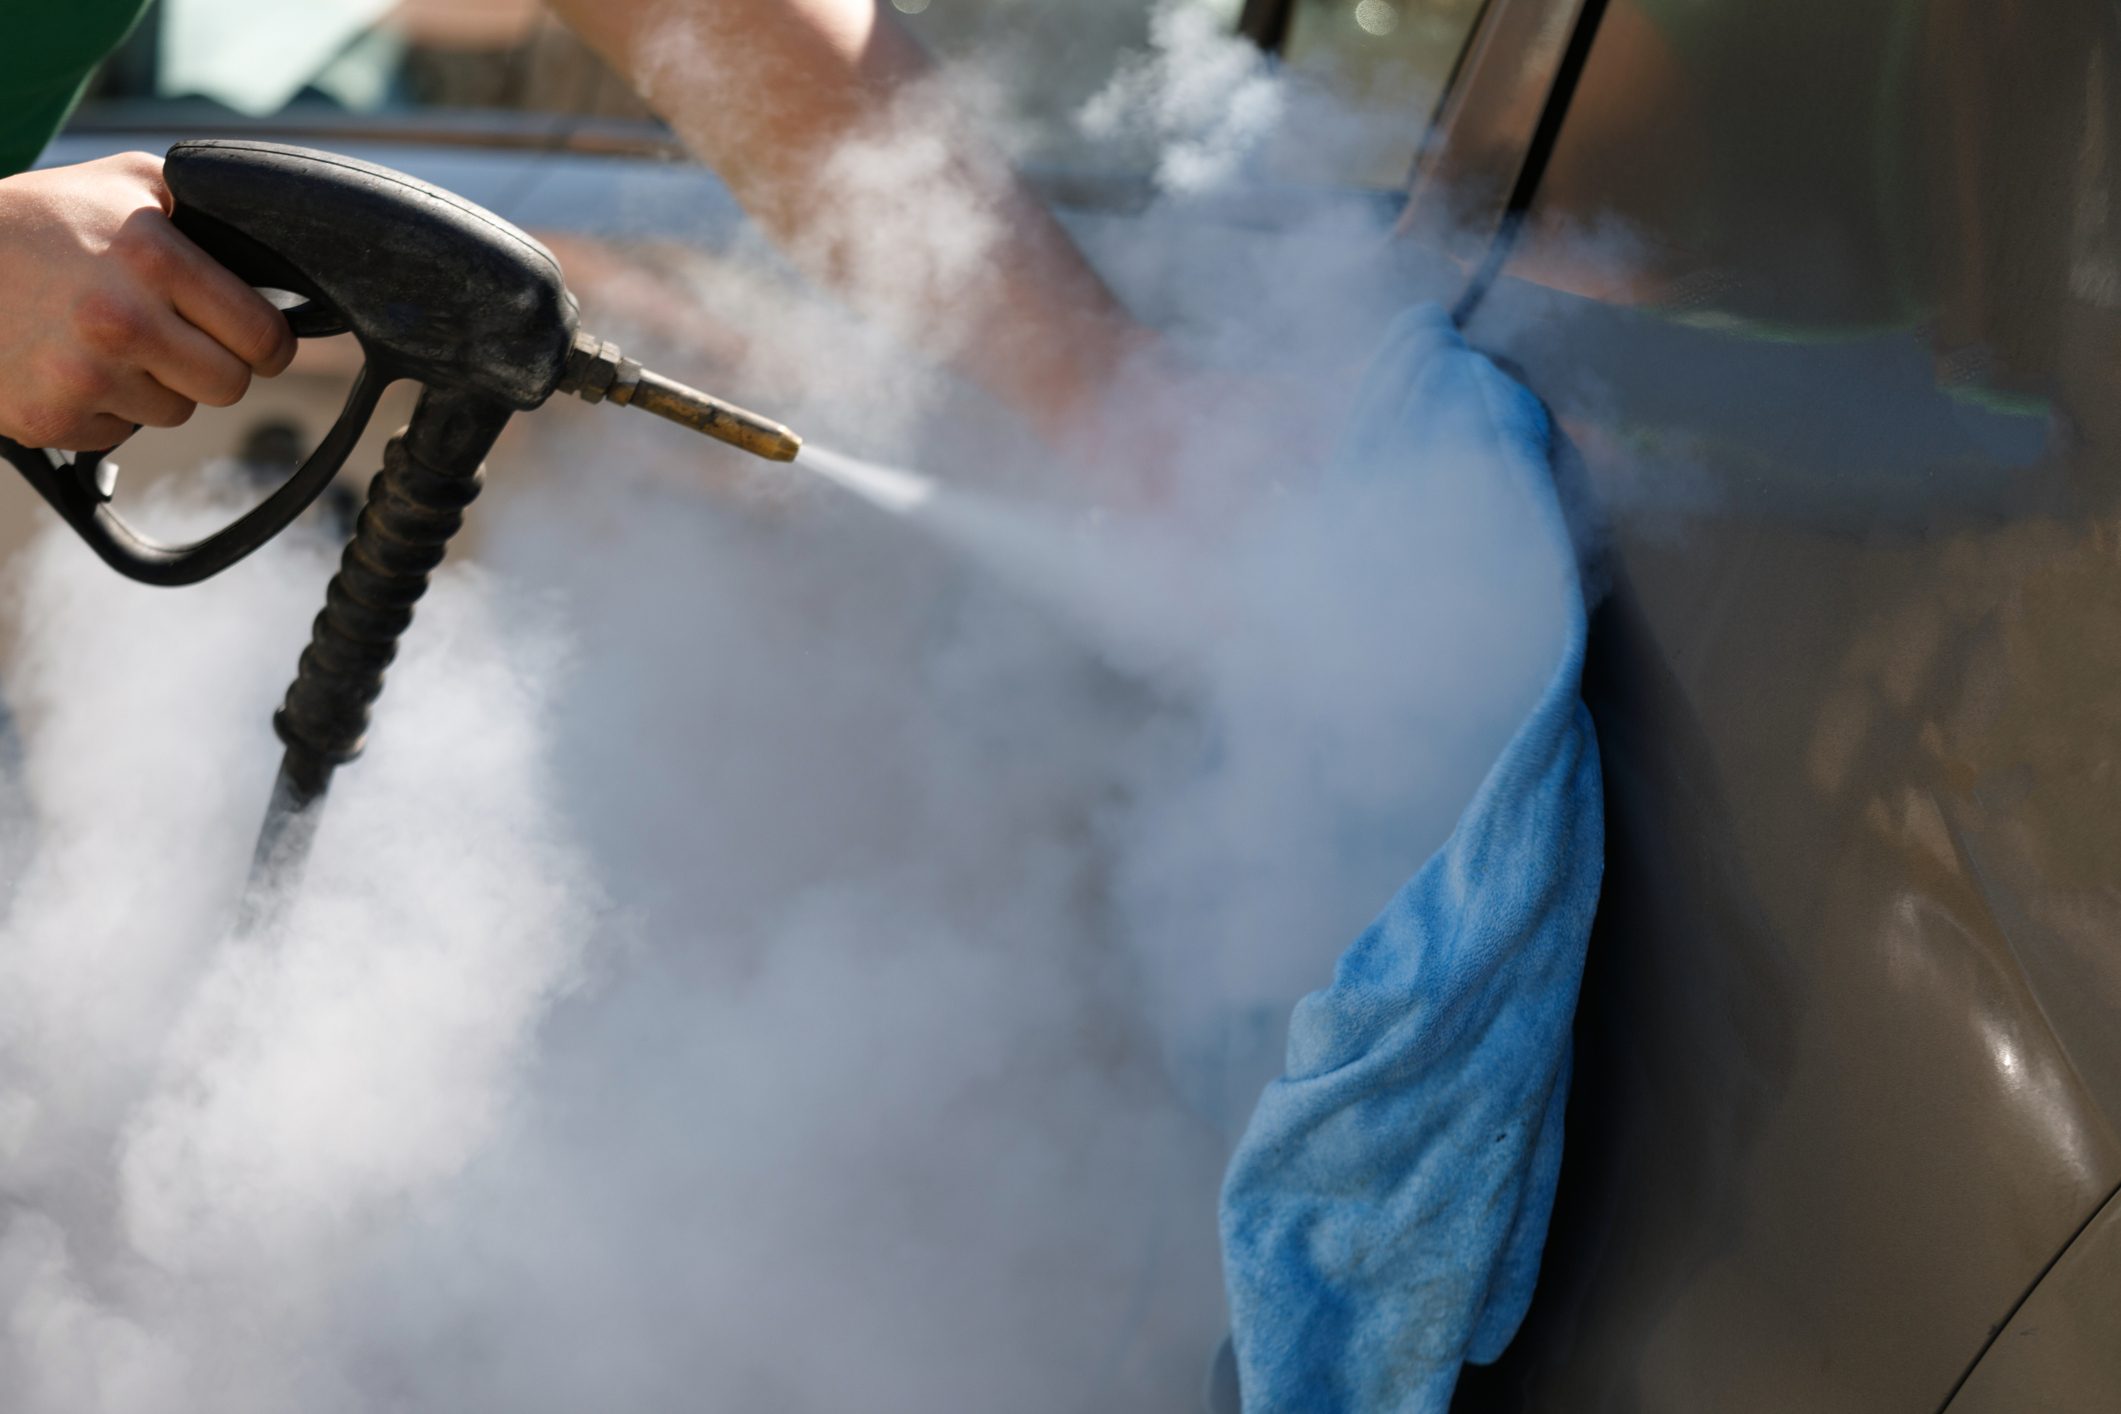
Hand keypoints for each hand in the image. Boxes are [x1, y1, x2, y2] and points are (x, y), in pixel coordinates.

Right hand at [0, 152, 295, 450]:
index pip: (262, 336)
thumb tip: (271, 242)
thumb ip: (199, 209)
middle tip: (178, 339)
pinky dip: (103, 407)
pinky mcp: (51, 418)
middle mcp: (121, 320)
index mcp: (152, 257)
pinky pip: (119, 432)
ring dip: (155, 384)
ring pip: (176, 412)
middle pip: (230, 385)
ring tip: (105, 339)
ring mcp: (84, 376)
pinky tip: (67, 363)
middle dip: (214, 365)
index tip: (259, 342)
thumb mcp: (121, 183)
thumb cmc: (36, 221)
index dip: (268, 343)